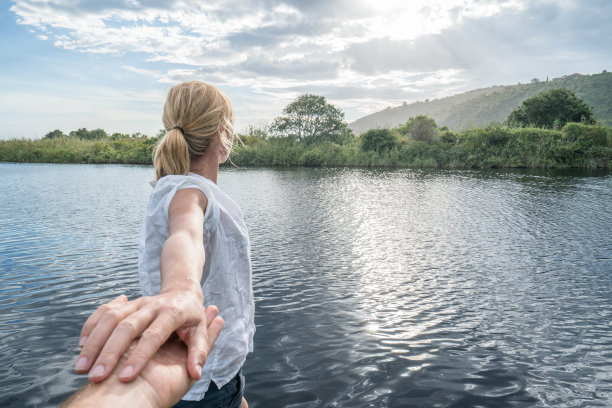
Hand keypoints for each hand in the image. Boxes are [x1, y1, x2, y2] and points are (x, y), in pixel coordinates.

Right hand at [64, 307, 223, 407]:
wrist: (183, 292)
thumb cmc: (192, 319)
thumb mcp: (199, 333)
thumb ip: (198, 352)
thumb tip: (196, 373)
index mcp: (172, 313)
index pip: (154, 336)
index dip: (140, 356)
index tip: (125, 378)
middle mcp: (152, 306)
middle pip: (127, 327)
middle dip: (110, 352)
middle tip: (96, 377)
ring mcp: (137, 303)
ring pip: (111, 318)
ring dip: (94, 341)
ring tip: (82, 367)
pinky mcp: (127, 303)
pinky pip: (104, 311)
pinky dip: (91, 325)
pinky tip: (81, 345)